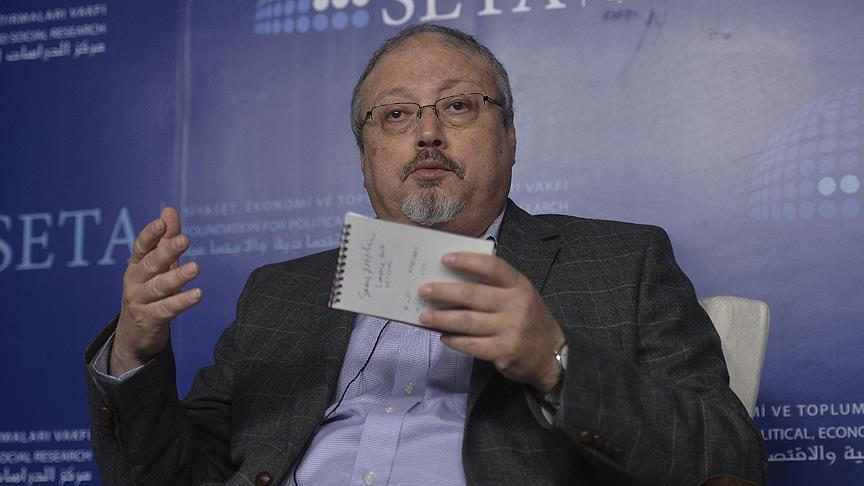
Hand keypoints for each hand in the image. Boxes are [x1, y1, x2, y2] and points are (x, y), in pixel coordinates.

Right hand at [110, 207, 201, 375]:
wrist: (133, 335)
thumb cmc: (149, 292)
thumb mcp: (157, 266)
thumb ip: (165, 239)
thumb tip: (169, 210)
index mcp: (136, 265)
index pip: (141, 246)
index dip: (151, 234)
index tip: (162, 223)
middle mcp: (135, 281)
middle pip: (151, 264)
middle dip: (167, 251)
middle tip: (184, 240)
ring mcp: (140, 301)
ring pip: (159, 286)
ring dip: (178, 277)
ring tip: (196, 268)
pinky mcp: (150, 319)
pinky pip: (167, 309)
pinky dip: (182, 301)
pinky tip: (198, 294)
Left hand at [418, 252, 565, 392]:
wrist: (551, 354)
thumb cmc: (527, 319)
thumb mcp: (519, 296)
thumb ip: (493, 287)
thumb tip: (451, 281)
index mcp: (519, 285)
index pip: (492, 267)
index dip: (467, 261)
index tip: (445, 259)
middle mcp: (516, 304)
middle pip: (473, 294)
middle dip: (444, 292)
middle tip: (423, 290)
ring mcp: (510, 329)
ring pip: (467, 321)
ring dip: (442, 318)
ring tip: (425, 315)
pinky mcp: (504, 352)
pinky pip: (471, 345)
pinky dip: (454, 340)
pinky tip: (443, 336)